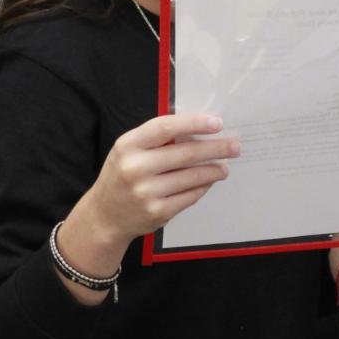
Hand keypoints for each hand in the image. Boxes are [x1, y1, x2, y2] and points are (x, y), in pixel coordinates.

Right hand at [55, 112, 238, 275]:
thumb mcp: (128, 151)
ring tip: (224, 166)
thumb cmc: (122, 176)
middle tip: (233, 146)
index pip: (165, 127)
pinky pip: (190, 196)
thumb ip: (156, 139)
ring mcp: (147, 192)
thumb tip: (198, 129)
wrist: (105, 215)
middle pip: (185, 153)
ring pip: (192, 176)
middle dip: (215, 148)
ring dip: (214, 170)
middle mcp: (135, 168)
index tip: (217, 123)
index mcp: (128, 146)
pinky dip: (202, 187)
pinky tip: (208, 182)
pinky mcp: (158, 212)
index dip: (194, 123)